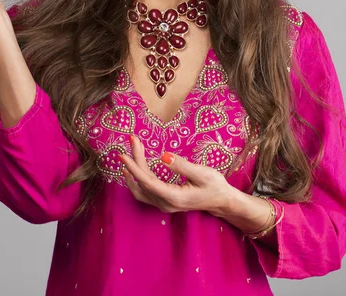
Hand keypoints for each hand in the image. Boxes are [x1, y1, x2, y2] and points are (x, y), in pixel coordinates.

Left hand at [119, 135, 233, 216]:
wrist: (222, 201)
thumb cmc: (215, 185)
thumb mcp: (202, 173)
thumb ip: (181, 165)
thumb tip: (163, 156)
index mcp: (174, 197)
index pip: (147, 181)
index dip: (133, 167)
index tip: (123, 154)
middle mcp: (166, 203)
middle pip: (142, 182)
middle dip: (135, 160)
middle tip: (133, 140)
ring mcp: (164, 205)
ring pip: (140, 189)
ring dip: (133, 171)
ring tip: (129, 153)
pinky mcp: (164, 202)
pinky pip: (144, 193)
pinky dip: (136, 180)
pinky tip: (131, 170)